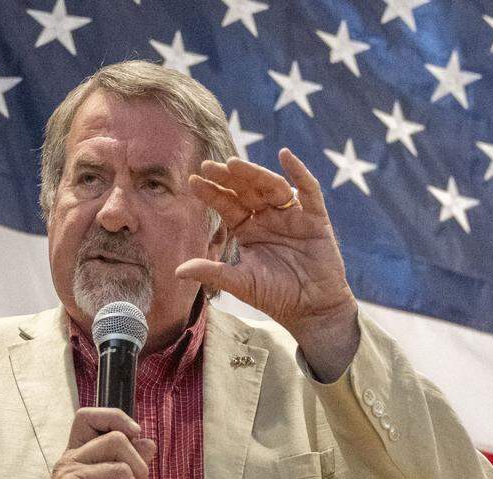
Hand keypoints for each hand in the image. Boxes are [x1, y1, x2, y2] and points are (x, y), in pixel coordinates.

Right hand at [23, 407, 155, 478]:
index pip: (90, 417)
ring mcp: (69, 476)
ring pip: (123, 471)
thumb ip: (127, 472)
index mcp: (77, 459)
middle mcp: (71, 462)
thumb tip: (149, 442)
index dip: (117, 418)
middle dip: (142, 471)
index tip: (136, 437)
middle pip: (119, 439)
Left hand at [181, 148, 359, 380]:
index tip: (192, 181)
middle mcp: (267, 218)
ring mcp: (291, 216)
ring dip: (254, 173)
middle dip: (228, 178)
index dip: (211, 193)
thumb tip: (177, 271)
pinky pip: (308, 191)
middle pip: (246, 190)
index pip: (227, 205)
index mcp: (248, 229)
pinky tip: (285, 156)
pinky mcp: (315, 219)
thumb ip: (212, 273)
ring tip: (234, 164)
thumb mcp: (240, 283)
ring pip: (271, 186)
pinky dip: (299, 172)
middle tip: (209, 166)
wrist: (312, 309)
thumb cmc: (276, 296)